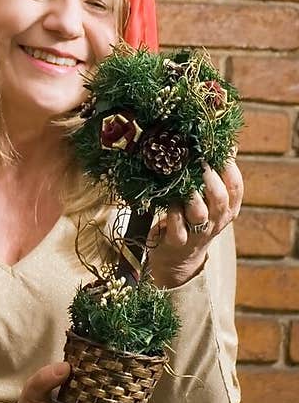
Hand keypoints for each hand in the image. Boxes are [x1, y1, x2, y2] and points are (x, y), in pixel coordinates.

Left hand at [146, 156, 242, 288]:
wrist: (178, 259)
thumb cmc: (192, 219)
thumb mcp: (208, 199)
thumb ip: (216, 175)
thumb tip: (226, 143)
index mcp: (228, 209)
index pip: (236, 186)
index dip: (227, 166)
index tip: (215, 149)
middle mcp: (216, 221)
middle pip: (219, 197)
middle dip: (208, 176)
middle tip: (196, 159)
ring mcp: (197, 233)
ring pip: (199, 212)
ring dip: (190, 192)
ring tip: (181, 177)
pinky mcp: (177, 241)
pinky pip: (176, 225)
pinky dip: (172, 210)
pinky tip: (168, 198)